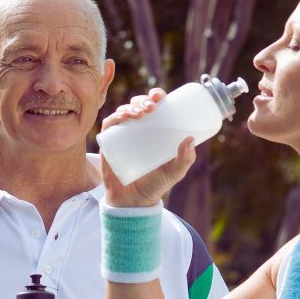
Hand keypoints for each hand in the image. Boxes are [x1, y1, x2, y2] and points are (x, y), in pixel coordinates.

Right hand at [100, 88, 196, 208]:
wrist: (133, 202)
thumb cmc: (155, 185)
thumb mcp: (175, 172)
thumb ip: (185, 159)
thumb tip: (190, 138)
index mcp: (154, 131)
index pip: (155, 107)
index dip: (156, 96)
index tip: (161, 96)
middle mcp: (138, 130)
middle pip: (138, 105)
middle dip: (143, 100)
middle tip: (151, 107)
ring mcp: (122, 136)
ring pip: (123, 111)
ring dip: (130, 106)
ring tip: (140, 113)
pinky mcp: (109, 144)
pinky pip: (108, 125)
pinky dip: (114, 117)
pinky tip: (122, 117)